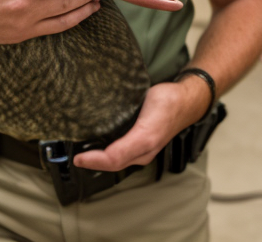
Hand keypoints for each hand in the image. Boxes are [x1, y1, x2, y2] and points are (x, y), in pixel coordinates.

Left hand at [72, 77, 209, 171]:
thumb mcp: (147, 124)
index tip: (77, 158)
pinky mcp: (142, 140)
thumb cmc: (168, 105)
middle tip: (74, 156)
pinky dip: (107, 150)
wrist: (186, 99)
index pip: (112, 160)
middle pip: (112, 163)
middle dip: (93, 163)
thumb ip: (129, 141)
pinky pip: (122, 150)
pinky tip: (98, 142)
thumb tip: (105, 153)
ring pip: (116, 158)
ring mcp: (142, 146)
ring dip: (99, 158)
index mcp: (142, 145)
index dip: (93, 161)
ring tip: (82, 150)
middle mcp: (141, 150)